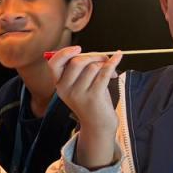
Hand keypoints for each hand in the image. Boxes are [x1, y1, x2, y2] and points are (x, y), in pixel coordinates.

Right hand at [48, 46, 121, 169]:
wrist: (98, 124)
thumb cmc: (90, 100)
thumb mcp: (78, 85)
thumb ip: (79, 69)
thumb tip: (89, 52)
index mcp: (59, 84)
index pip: (54, 64)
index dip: (64, 53)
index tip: (78, 48)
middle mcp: (66, 89)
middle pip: (77, 62)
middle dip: (93, 56)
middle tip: (103, 59)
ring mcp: (79, 94)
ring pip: (92, 67)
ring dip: (104, 64)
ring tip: (109, 70)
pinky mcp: (94, 97)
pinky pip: (104, 73)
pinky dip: (113, 63)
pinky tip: (118, 57)